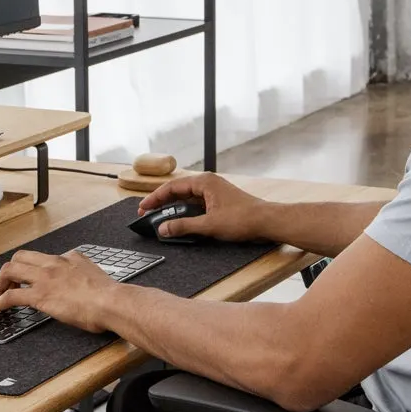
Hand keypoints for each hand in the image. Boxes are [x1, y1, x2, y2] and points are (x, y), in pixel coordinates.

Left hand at [0, 250, 118, 331]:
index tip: (30, 279)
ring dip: (0, 282)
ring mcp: (45, 278)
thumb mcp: (95, 274)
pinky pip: (10, 297)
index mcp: (69, 258)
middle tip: (9, 285)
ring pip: (10, 270)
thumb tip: (81, 279)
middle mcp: (53, 263)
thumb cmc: (109, 295)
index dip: (32, 268)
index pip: (42, 257)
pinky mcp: (40, 296)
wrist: (112, 302)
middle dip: (10, 270)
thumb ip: (83, 272)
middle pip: (20, 257)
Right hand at [138, 173, 269, 242]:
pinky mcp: (219, 201)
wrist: (267, 222)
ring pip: (187, 198)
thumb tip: (163, 229)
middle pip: (178, 191)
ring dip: (173, 208)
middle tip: (147, 213)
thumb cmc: (243, 219)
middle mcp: (208, 183)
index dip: (155, 198)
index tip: (143, 208)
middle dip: (162, 202)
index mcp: (204, 182)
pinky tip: (179, 221)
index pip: (172, 187)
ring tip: (160, 218)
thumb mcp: (209, 225)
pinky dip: (185, 212)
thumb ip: (183, 226)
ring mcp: (214, 192)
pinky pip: (196, 204)